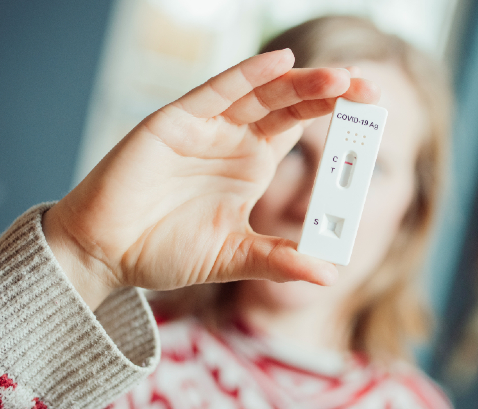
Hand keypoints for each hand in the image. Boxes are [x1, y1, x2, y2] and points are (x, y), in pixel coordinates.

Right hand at [43, 49, 379, 308]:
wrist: (104, 255)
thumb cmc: (164, 251)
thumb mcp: (233, 257)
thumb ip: (278, 259)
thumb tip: (330, 273)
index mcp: (251, 164)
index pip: (300, 126)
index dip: (334, 114)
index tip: (373, 108)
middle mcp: (233, 139)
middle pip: (288, 104)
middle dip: (329, 92)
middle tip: (368, 86)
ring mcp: (205, 127)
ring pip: (259, 94)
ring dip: (298, 83)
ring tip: (339, 77)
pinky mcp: (174, 122)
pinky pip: (215, 92)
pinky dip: (245, 76)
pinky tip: (279, 64)